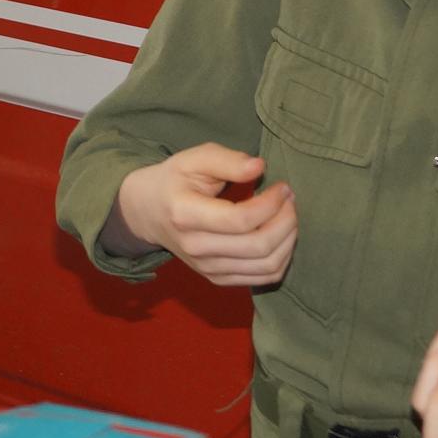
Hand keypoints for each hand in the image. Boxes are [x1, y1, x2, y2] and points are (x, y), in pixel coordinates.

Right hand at [114, 144, 296, 287]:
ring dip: (288, 239)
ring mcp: (206, 267)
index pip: (241, 220)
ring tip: (287, 215)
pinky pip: (263, 278)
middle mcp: (195, 247)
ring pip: (267, 265)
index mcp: (185, 214)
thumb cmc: (175, 180)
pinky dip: (281, 257)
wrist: (148, 212)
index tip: (282, 186)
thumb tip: (259, 167)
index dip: (272, 204)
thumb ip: (227, 160)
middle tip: (289, 199)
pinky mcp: (217, 278)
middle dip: (286, 220)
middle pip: (258, 245)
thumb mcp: (194, 159)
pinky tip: (280, 235)